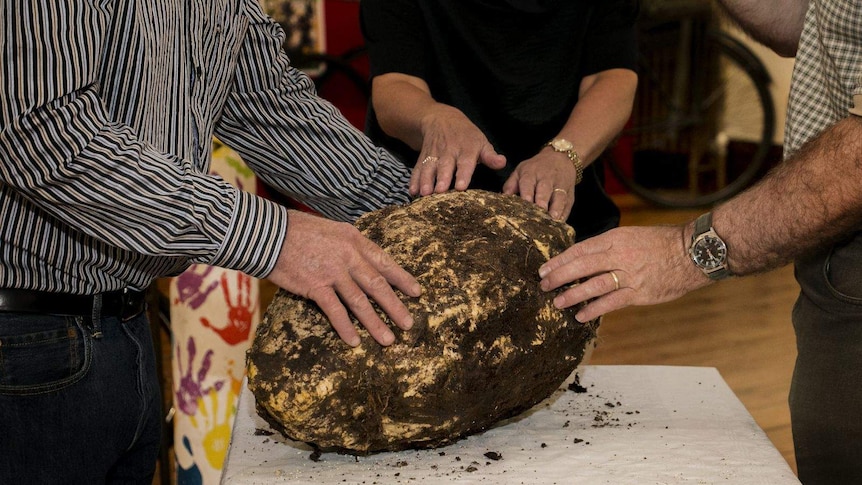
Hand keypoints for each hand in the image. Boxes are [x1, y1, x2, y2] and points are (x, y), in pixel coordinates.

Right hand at [266, 210, 421, 346]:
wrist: (268, 233)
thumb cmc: (298, 230)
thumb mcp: (332, 230)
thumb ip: (350, 245)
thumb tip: (363, 261)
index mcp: (354, 240)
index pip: (384, 261)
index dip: (402, 279)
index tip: (417, 292)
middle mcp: (348, 256)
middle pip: (377, 285)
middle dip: (396, 306)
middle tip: (409, 324)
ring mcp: (332, 272)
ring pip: (360, 301)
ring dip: (376, 322)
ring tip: (388, 339)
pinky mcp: (315, 286)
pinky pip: (334, 311)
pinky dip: (345, 327)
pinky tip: (354, 341)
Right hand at [411, 106, 505, 195]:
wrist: (441, 119)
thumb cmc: (466, 136)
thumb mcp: (481, 141)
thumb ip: (490, 155)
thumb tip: (502, 163)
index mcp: (466, 149)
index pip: (465, 162)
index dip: (463, 174)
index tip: (461, 186)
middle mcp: (449, 151)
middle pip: (445, 166)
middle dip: (442, 178)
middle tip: (440, 191)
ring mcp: (434, 154)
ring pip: (429, 167)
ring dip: (426, 180)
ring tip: (424, 193)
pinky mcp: (423, 157)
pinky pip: (418, 168)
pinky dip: (414, 180)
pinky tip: (412, 191)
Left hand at [502, 150, 576, 220]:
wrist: (561, 158)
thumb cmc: (535, 168)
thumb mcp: (520, 171)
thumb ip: (510, 185)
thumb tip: (503, 199)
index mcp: (531, 173)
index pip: (528, 183)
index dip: (527, 194)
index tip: (525, 204)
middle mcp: (546, 179)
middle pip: (544, 191)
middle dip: (542, 203)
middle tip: (538, 216)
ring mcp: (560, 186)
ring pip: (559, 197)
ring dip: (556, 209)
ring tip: (553, 220)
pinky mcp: (570, 194)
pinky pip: (568, 204)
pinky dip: (565, 213)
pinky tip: (560, 223)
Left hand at [538, 225, 710, 320]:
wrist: (692, 252)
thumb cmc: (662, 243)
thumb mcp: (632, 235)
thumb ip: (609, 246)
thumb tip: (585, 258)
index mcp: (615, 238)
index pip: (581, 249)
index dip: (560, 260)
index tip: (545, 268)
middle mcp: (619, 254)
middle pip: (582, 265)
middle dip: (559, 276)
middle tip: (543, 284)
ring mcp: (629, 274)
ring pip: (594, 284)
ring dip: (572, 294)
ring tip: (557, 302)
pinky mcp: (639, 292)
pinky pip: (611, 302)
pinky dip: (594, 309)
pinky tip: (580, 315)